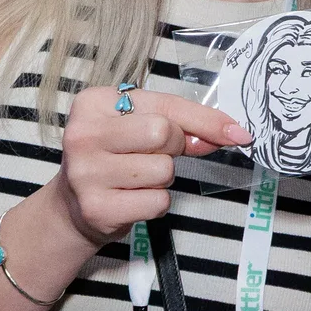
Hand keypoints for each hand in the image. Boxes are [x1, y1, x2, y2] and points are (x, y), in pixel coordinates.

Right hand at [50, 85, 249, 242]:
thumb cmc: (113, 158)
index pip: (166, 106)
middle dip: (173, 148)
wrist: (73, 207)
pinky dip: (155, 203)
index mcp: (94, 103)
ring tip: (136, 178)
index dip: (206, 120)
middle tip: (153, 155)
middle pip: (163, 133)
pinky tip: (131, 198)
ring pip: (163, 170)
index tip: (237, 132)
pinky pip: (157, 201)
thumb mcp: (137, 127)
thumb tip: (230, 133)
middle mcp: (84, 134)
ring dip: (162, 178)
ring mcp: (86, 173)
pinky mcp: (97, 208)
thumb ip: (182, 124)